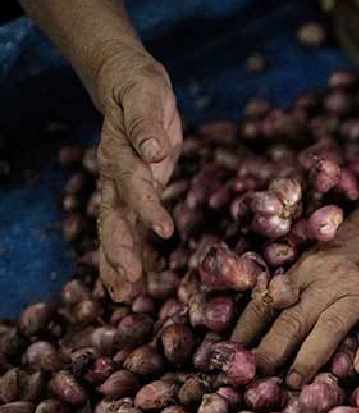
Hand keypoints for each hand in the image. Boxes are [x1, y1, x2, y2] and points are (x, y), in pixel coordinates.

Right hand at [93, 45, 182, 301]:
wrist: (125, 87)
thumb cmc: (141, 89)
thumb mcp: (147, 95)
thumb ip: (147, 123)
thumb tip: (154, 151)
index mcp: (120, 154)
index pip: (133, 184)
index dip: (146, 207)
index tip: (164, 230)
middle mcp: (114, 177)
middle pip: (113, 218)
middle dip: (119, 251)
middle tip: (127, 283)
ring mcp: (119, 189)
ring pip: (114, 231)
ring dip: (117, 264)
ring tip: (122, 297)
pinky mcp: (130, 196)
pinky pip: (126, 230)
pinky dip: (125, 257)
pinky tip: (129, 286)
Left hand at [232, 201, 358, 386]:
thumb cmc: (353, 242)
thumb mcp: (316, 253)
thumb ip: (295, 281)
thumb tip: (265, 318)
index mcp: (305, 269)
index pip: (269, 301)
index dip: (248, 328)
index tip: (232, 352)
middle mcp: (329, 281)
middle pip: (294, 319)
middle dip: (271, 349)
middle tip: (254, 375)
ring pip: (330, 327)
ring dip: (310, 357)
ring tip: (295, 382)